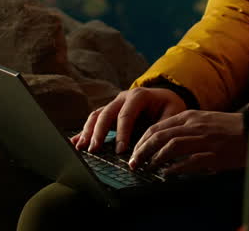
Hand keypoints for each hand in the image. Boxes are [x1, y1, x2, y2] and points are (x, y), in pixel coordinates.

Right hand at [70, 87, 186, 154]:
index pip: (126, 115)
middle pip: (106, 114)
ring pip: (96, 116)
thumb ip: (163, 125)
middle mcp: (123, 98)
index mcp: (139, 96)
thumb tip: (154, 144)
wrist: (165, 97)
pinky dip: (84, 131)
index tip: (120, 151)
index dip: (122, 133)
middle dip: (99, 133)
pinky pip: (94, 120)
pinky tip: (75, 142)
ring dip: (88, 132)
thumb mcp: (173, 112)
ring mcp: (114, 104)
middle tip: (94, 150)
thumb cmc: (169, 105)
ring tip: (81, 148)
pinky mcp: (109, 112)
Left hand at [127, 109, 246, 176]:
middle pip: (160, 136)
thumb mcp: (204, 120)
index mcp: (190, 116)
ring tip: (147, 168)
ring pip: (171, 146)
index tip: (134, 152)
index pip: (158, 126)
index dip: (142, 140)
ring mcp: (204, 140)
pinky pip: (190, 161)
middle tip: (134, 163)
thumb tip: (163, 141)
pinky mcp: (214, 154)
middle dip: (142, 150)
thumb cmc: (228, 127)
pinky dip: (176, 168)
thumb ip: (185, 127)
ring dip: (155, 158)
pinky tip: (167, 174)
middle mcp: (194, 126)